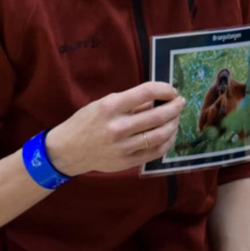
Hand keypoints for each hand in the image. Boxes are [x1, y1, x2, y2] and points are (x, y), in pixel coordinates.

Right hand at [46, 82, 185, 176]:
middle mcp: (117, 127)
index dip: (164, 89)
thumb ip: (130, 102)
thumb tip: (157, 99)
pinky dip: (167, 141)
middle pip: (158, 115)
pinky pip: (156, 151)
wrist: (68, 150)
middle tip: (181, 102)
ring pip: (160, 135)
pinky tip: (170, 134)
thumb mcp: (103, 104)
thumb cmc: (86, 122)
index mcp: (110, 107)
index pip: (146, 92)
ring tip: (177, 117)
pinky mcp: (127, 161)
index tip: (171, 90)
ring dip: (174, 124)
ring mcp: (123, 147)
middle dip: (175, 107)